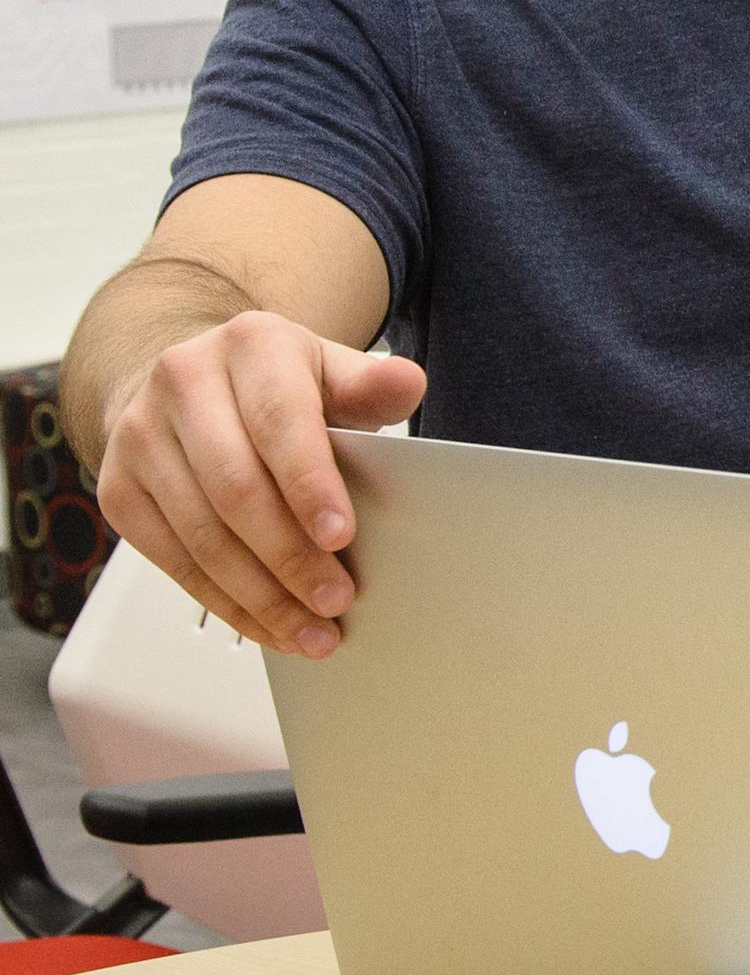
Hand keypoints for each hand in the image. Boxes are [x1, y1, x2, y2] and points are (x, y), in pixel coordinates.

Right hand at [95, 314, 425, 656]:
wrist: (191, 383)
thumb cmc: (274, 387)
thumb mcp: (329, 372)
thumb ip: (370, 385)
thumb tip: (405, 382)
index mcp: (250, 345)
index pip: (280, 421)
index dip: (310, 484)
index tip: (341, 536)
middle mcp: (184, 381)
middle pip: (236, 488)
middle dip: (290, 556)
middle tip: (335, 599)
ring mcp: (142, 435)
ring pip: (202, 534)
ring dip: (261, 594)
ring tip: (311, 629)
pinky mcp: (120, 488)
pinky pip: (173, 559)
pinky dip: (225, 602)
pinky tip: (266, 622)